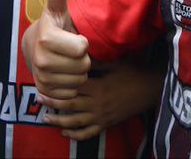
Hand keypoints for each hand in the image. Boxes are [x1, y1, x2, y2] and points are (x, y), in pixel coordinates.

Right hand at [22, 0, 89, 104]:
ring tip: (69, 61)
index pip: (82, 49)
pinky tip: (65, 74)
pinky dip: (72, 85)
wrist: (35, 48)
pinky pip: (71, 93)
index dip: (82, 43)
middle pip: (82, 66)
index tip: (74, 38)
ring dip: (78, 72)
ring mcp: (42, 78)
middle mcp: (41, 60)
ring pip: (79, 81)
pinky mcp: (45, 91)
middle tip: (73, 52)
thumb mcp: (56, 12)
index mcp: (46, 39)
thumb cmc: (53, 28)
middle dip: (83, 59)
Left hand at [41, 61, 159, 139]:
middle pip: (70, 105)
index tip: (44, 83)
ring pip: (76, 122)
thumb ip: (98, 62)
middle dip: (53, 103)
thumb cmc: (134, 73)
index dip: (57, 87)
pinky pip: (88, 133)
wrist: (151, 89)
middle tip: (39, 100)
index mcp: (98, 87)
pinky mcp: (106, 124)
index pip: (73, 88)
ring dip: (59, 121)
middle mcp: (97, 103)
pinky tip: (65, 132)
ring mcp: (101, 116)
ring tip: (46, 118)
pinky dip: (75, 135)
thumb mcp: (116, 64)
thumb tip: (80, 56)